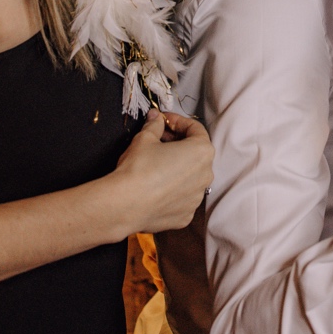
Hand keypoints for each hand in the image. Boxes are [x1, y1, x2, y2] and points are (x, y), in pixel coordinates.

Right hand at [111, 110, 214, 233]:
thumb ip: (155, 125)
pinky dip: (173, 190)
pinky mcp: (186, 215)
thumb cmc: (139, 167)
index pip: (196, 129)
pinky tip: (155, 187)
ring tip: (156, 165)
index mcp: (202, 152)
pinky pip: (182, 198)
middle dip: (178, 144)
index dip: (178, 122)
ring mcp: (197, 198)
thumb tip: (155, 117)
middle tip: (159, 140)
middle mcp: (206, 175)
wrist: (126, 204)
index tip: (164, 120)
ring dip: (177, 168)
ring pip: (190, 177)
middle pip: (195, 154)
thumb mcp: (145, 138)